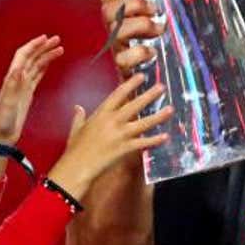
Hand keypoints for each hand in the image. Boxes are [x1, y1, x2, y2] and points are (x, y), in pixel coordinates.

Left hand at [0, 35, 63, 144]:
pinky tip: (49, 63)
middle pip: (32, 57)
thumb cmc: (1, 121)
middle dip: (43, 47)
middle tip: (57, 39)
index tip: (45, 38)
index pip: (23, 56)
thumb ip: (12, 86)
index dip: (33, 45)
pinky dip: (44, 67)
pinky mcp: (27, 93)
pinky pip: (37, 76)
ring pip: (36, 65)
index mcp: (12, 78)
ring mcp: (22, 86)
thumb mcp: (7, 103)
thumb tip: (19, 68)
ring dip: (46, 56)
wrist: (0, 134)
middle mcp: (17, 79)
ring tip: (60, 49)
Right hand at [47, 73, 172, 199]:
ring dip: (158, 116)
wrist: (76, 167)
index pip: (118, 94)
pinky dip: (155, 140)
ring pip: (143, 123)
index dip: (131, 84)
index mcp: (101, 114)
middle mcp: (112, 121)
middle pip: (134, 105)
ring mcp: (120, 135)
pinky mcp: (125, 149)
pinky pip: (143, 143)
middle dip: (149, 95)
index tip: (141, 76)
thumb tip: (78, 107)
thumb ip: (79, 117)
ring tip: (170, 109)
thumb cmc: (75, 150)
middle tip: (161, 87)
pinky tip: (165, 136)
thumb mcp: (76, 129)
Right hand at [99, 0, 164, 75]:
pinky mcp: (121, 65)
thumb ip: (146, 6)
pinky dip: (140, 53)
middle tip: (154, 9)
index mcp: (115, 16)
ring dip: (142, 26)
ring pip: (117, 32)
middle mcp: (110, 30)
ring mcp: (113, 47)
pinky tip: (151, 52)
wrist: (140, 79)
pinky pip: (124, 59)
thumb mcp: (146, 20)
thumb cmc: (145, 46)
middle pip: (109, 11)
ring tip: (159, 28)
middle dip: (134, 5)